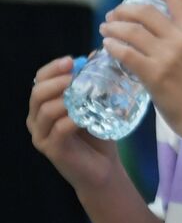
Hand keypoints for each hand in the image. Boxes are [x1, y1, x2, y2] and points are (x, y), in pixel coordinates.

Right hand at [28, 56, 121, 193]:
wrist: (103, 168)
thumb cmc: (98, 134)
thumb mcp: (96, 105)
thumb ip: (93, 83)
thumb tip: (95, 55)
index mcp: (44, 105)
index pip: (39, 80)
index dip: (52, 69)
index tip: (72, 60)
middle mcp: (37, 119)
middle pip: (37, 94)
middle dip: (55, 81)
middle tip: (74, 75)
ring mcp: (41, 135)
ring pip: (44, 111)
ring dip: (63, 99)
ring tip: (81, 94)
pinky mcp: (51, 149)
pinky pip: (57, 130)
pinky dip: (70, 120)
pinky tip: (83, 117)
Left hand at [100, 0, 181, 132]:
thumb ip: (179, 41)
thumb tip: (152, 32)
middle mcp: (181, 39)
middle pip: (145, 11)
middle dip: (123, 10)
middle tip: (113, 15)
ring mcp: (167, 56)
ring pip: (131, 31)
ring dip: (112, 27)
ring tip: (105, 29)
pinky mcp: (153, 74)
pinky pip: (125, 53)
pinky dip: (112, 46)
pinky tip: (107, 46)